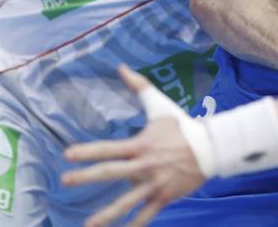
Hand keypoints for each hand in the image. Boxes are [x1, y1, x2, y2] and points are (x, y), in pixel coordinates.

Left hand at [62, 66, 205, 226]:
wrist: (211, 147)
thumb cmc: (181, 126)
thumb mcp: (160, 105)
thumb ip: (140, 87)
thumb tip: (122, 67)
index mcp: (141, 144)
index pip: (109, 148)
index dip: (88, 151)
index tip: (68, 155)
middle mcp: (144, 165)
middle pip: (112, 172)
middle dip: (88, 176)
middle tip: (66, 181)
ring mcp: (154, 183)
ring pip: (127, 201)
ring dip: (107, 214)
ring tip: (89, 225)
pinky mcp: (164, 196)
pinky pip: (147, 214)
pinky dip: (135, 226)